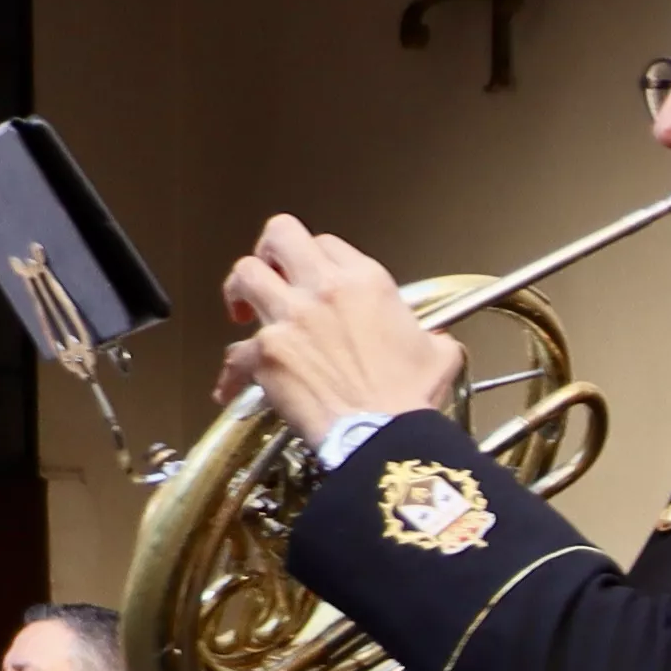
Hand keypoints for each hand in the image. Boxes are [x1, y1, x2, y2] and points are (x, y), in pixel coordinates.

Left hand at [221, 216, 462, 441]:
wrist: (384, 435)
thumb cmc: (408, 399)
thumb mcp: (438, 354)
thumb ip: (431, 336)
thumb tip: (434, 343)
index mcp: (365, 281)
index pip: (328, 244)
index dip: (320, 260)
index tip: (317, 278)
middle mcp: (323, 290)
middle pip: (280, 235)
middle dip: (270, 250)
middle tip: (271, 269)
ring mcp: (290, 318)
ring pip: (245, 274)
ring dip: (240, 290)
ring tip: (242, 309)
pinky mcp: (266, 354)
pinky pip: (234, 354)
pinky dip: (233, 371)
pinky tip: (233, 384)